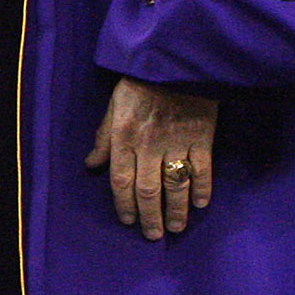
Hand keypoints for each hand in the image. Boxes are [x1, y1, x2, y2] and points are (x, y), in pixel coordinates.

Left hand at [85, 79, 216, 239]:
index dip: (124, 205)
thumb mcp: (113, 106)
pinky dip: (202, 188)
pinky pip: (202, 169)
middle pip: (147, 190)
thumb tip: (91, 165)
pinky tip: (200, 203)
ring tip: (175, 227)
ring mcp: (176, 141)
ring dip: (175, 210)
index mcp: (124, 137)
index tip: (129, 222)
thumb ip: (103, 138)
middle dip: (149, 216)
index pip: (121, 181)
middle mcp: (149, 144)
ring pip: (175, 185)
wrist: (174, 59)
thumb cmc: (140, 82)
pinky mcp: (201, 136)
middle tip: (153, 235)